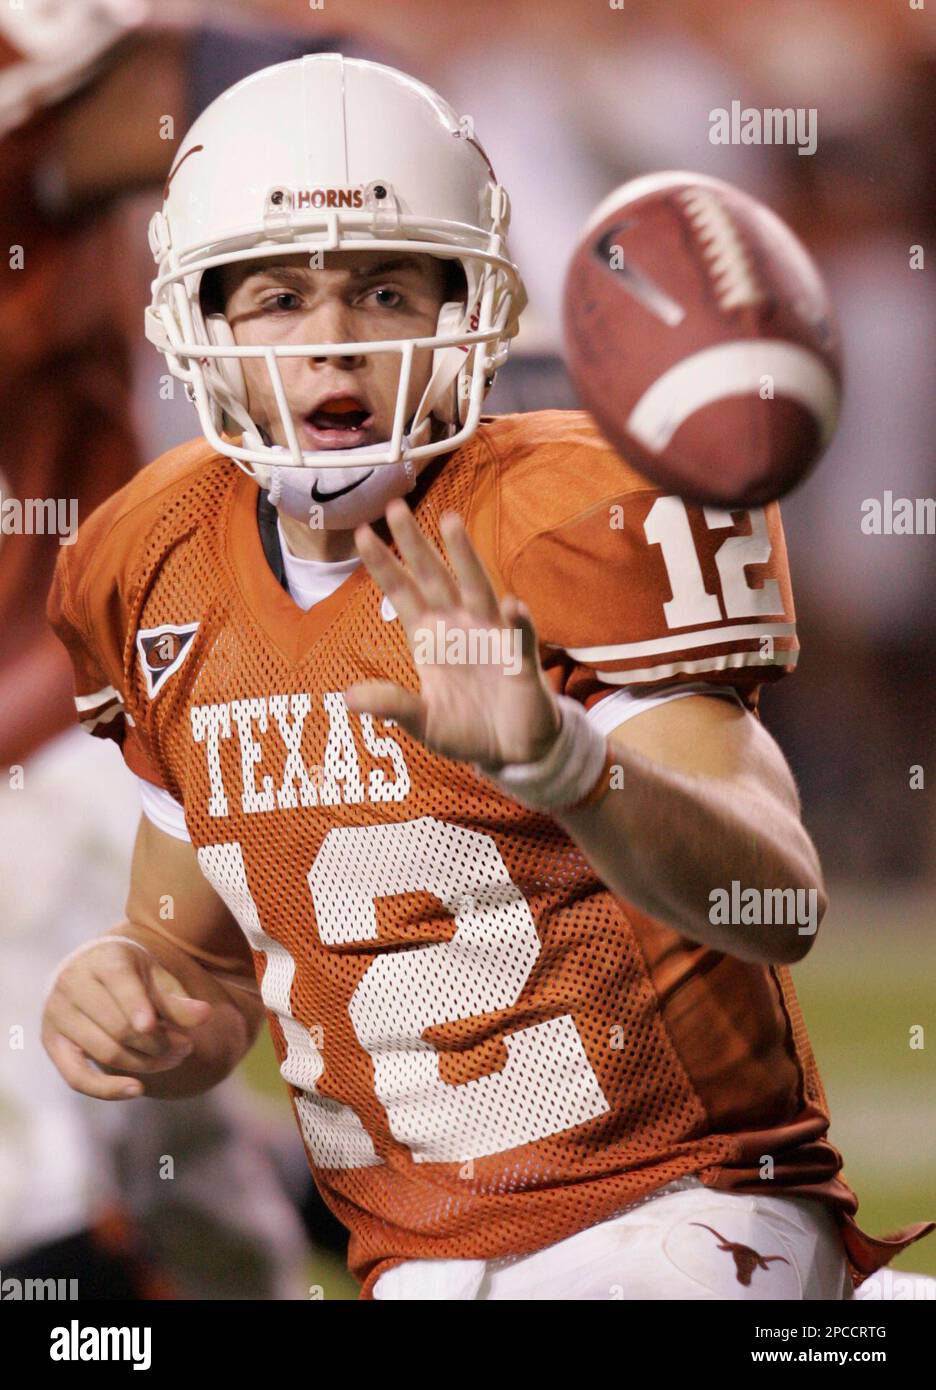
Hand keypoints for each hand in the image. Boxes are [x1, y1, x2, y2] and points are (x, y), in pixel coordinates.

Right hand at [42, 939, 211, 1100]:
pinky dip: (107, 1089)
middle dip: (158, 1043)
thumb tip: (205, 1016)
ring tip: (174, 1058)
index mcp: (102, 959)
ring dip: (145, 1063)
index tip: (151, 1027)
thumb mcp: (155, 978)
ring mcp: (57, 1014)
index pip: (119, 983)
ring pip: (106, 1052)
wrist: (92, 972)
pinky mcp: (52, 1042)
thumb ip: (176, 1000)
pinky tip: (137, 1090)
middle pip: (118, 1027)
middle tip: (187, 1046)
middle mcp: (72, 983)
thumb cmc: (131, 976)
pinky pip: (76, 1077)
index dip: (135, 1006)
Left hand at [346, 500, 560, 769]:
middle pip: (435, 577)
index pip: (403, 593)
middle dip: (416, 544)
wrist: (513, 750)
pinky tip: (512, 606)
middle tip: (394, 506)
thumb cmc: (467, 729)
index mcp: (431, 638)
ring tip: (451, 523)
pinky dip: (518, 623)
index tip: (362, 533)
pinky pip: (520, 638)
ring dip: (465, 558)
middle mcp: (460, 627)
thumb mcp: (423, 723)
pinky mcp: (521, 661)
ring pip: (477, 589)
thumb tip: (348, 698)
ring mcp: (492, 638)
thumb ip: (392, 705)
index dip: (385, 565)